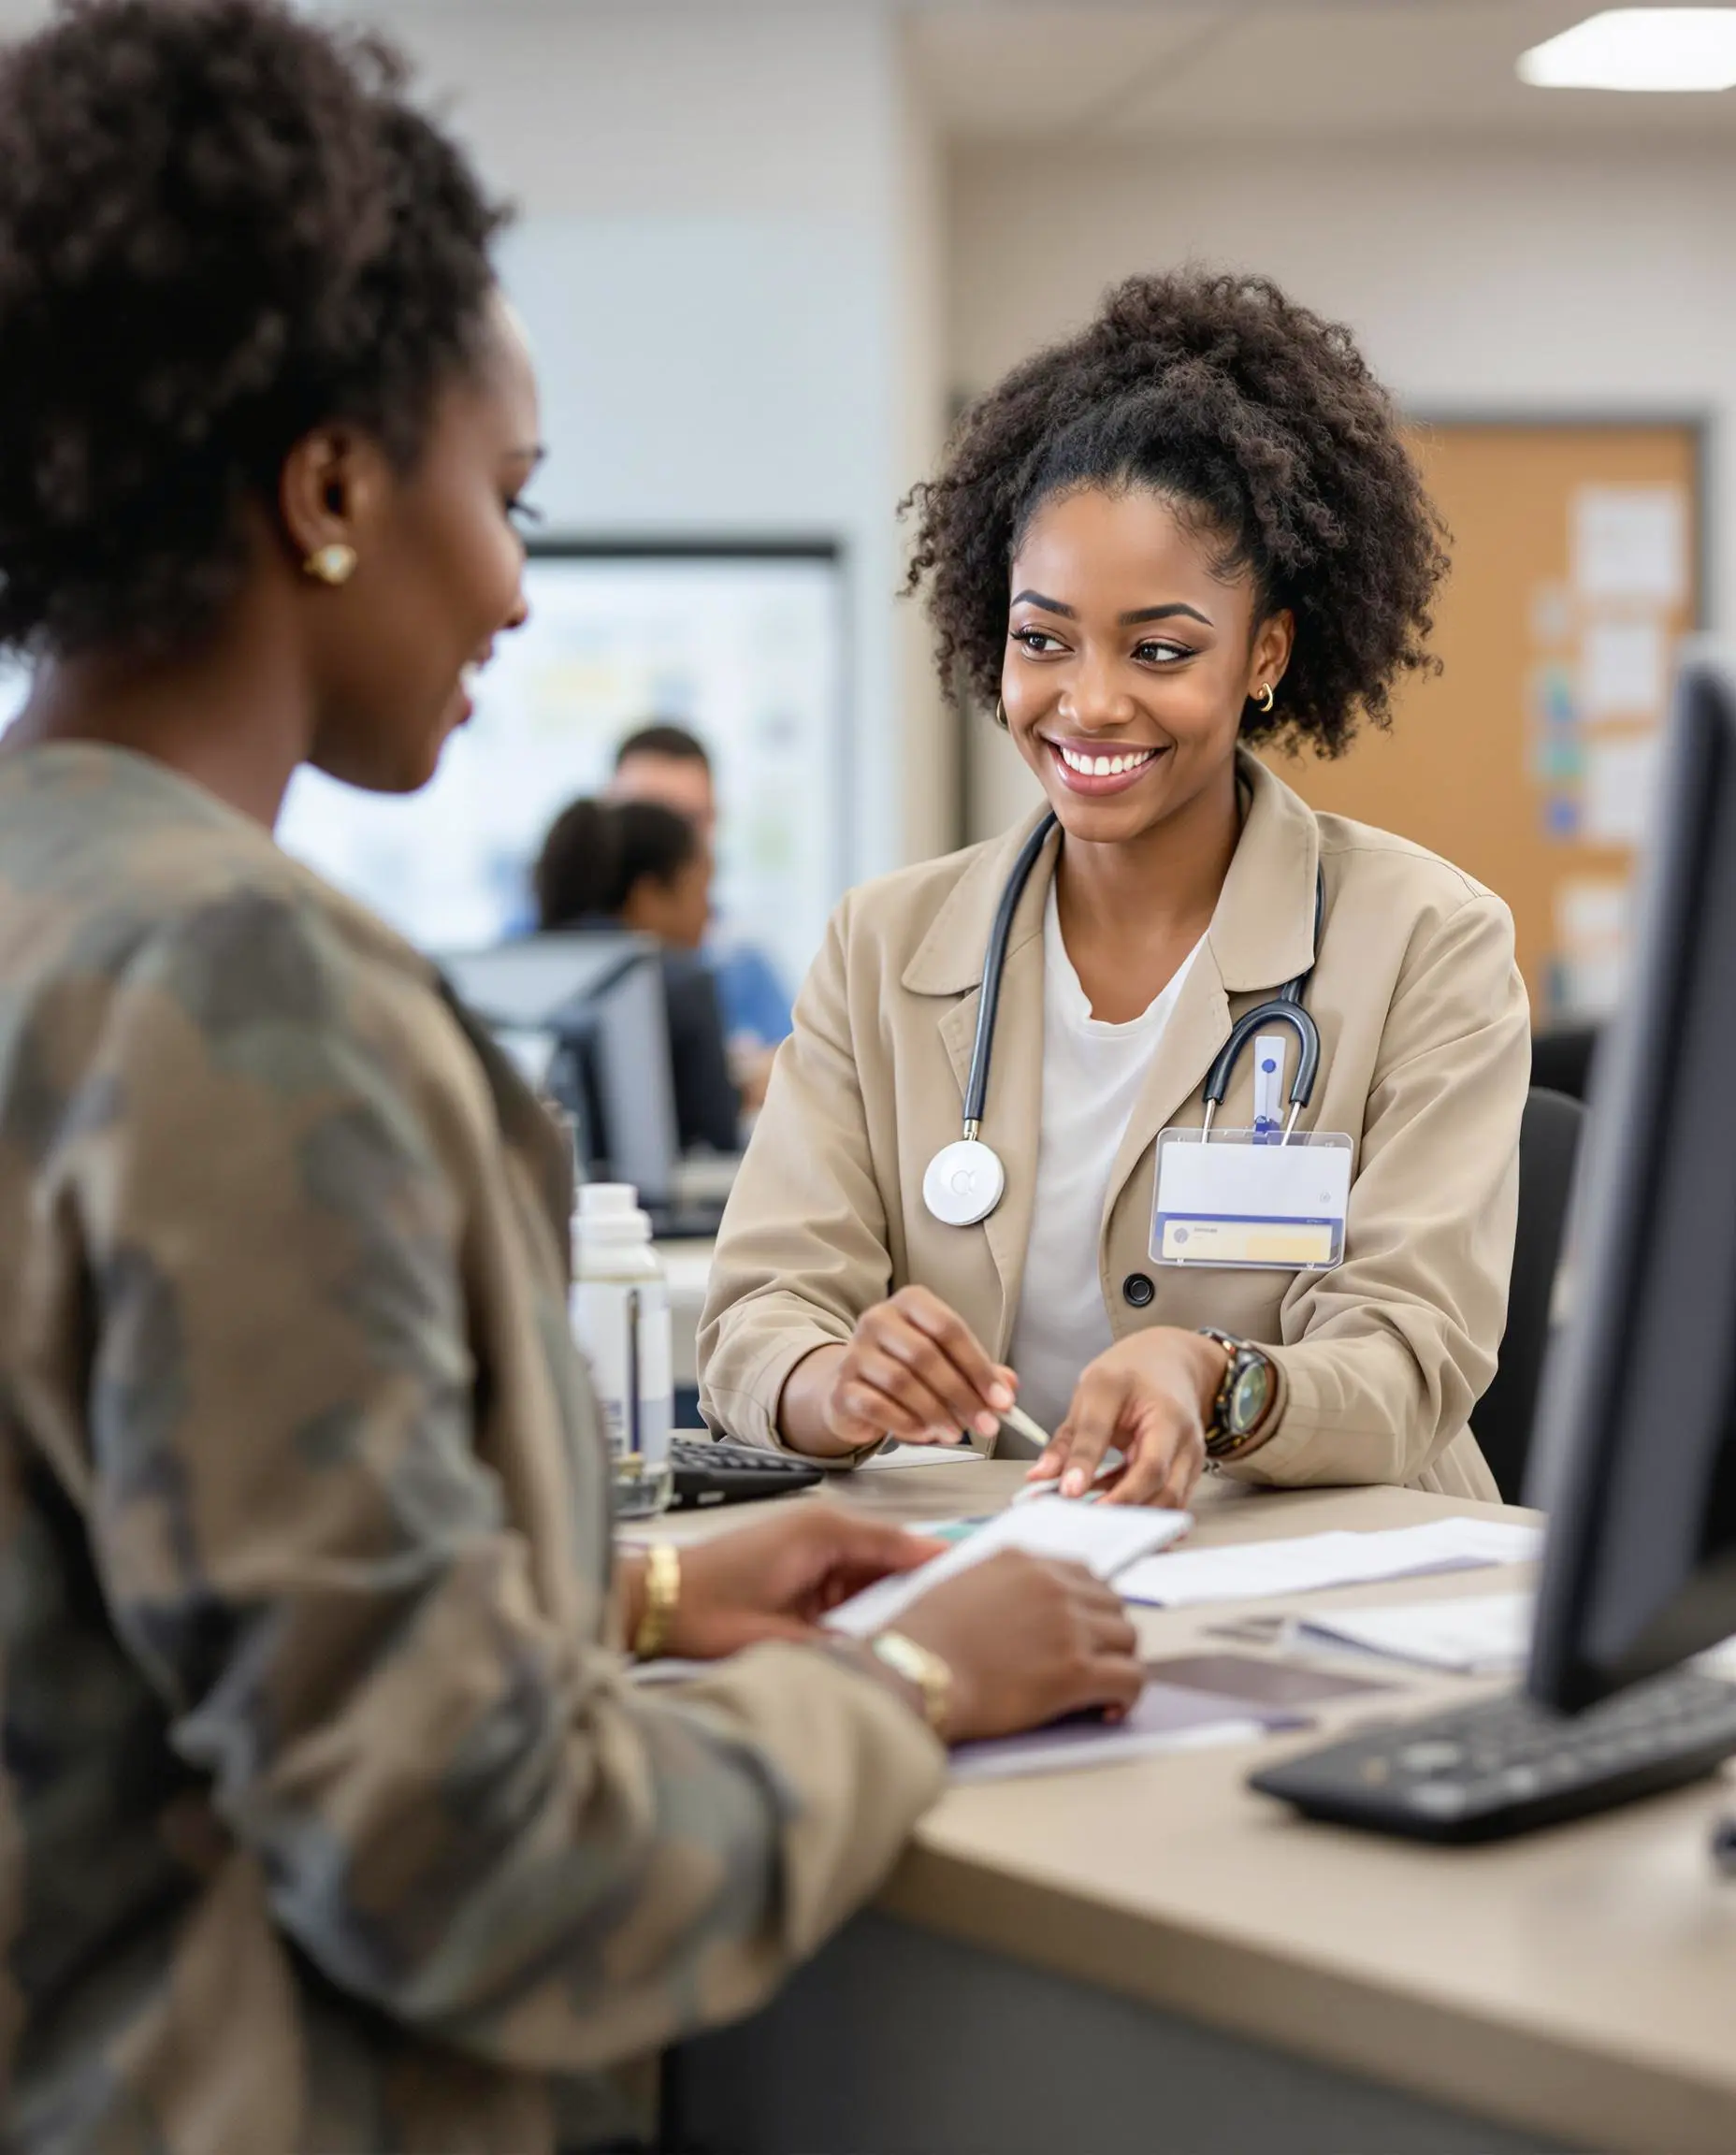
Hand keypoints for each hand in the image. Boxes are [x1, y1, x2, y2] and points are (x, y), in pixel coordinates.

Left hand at [628, 1506, 944, 1660]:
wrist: (653, 1600)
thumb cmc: (703, 1611)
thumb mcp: (777, 1639)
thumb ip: (837, 1647)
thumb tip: (884, 1662)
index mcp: (822, 1532)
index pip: (900, 1543)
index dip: (940, 1562)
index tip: (980, 1577)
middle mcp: (821, 1526)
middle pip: (891, 1554)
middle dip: (922, 1585)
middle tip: (965, 1615)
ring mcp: (809, 1542)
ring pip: (872, 1568)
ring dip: (892, 1597)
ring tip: (931, 1626)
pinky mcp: (798, 1561)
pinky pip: (848, 1577)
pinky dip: (865, 1600)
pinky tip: (880, 1630)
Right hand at [783, 1286, 1014, 1454]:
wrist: (853, 1388)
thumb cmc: (906, 1369)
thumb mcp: (946, 1363)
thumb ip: (978, 1371)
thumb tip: (1009, 1386)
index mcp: (910, 1303)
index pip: (948, 1328)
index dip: (978, 1366)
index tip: (1001, 1400)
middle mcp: (879, 1319)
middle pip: (925, 1355)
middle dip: (961, 1395)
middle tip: (986, 1424)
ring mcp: (855, 1352)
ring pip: (901, 1382)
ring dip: (936, 1412)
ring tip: (956, 1433)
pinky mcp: (842, 1387)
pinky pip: (876, 1406)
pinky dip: (905, 1423)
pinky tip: (923, 1434)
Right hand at [897, 1551, 1143, 1741]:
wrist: (913, 1672)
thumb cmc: (921, 1639)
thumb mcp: (958, 1585)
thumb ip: (998, 1585)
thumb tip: (1019, 1610)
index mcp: (1023, 1559)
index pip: (1083, 1574)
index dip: (1088, 1605)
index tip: (1083, 1628)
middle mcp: (1052, 1584)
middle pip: (1112, 1603)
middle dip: (1106, 1633)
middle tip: (1092, 1660)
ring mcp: (1068, 1624)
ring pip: (1128, 1638)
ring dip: (1117, 1662)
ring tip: (1100, 1688)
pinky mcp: (1076, 1670)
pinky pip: (1130, 1678)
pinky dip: (1126, 1696)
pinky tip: (1108, 1710)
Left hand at [1026, 1328, 1223, 1508]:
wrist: (1171, 1363)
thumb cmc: (1131, 1375)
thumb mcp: (1092, 1393)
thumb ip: (1069, 1439)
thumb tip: (1040, 1476)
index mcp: (1155, 1405)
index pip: (1127, 1445)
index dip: (1095, 1470)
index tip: (1068, 1492)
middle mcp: (1180, 1431)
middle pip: (1156, 1480)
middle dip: (1119, 1504)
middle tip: (1080, 1519)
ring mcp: (1190, 1454)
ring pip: (1168, 1499)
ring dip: (1131, 1514)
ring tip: (1091, 1516)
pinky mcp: (1190, 1471)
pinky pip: (1168, 1501)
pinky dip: (1140, 1510)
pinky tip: (1110, 1506)